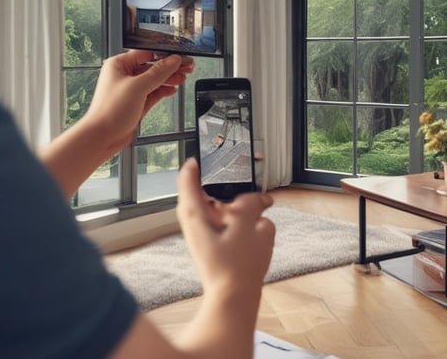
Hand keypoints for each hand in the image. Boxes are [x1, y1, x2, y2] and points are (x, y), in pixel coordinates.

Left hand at [84, 50, 194, 152]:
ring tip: (182, 78)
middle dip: (170, 68)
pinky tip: (172, 89)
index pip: (146, 54)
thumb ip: (158, 72)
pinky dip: (163, 91)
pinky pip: (152, 93)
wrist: (102, 137)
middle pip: (152, 67)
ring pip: (154, 80)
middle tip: (187, 67)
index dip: (165, 55)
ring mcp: (130, 90)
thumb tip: (173, 61)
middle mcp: (124, 75)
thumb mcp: (138, 87)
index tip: (180, 58)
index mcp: (118, 65)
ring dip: (169, 79)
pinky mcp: (135, 103)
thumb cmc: (109, 111)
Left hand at [176, 159, 274, 297]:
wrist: (233, 297)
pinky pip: (226, 224)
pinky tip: (256, 228)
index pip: (188, 175)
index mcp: (194, 211)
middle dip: (229, 186)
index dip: (199, 160)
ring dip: (238, 205)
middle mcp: (194, 221)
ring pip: (220, 208)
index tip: (210, 150)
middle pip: (208, 191)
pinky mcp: (213, 245)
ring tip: (258, 206)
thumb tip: (258, 199)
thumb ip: (252, 204)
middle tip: (247, 179)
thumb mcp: (249, 224)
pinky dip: (240, 220)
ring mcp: (202, 234)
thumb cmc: (236, 265)